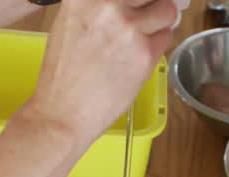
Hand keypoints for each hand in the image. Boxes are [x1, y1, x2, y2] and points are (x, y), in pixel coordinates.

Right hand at [24, 0, 185, 146]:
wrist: (62, 114)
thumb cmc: (64, 74)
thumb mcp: (71, 23)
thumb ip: (98, 5)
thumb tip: (131, 1)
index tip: (138, 3)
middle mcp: (108, 4)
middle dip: (152, 2)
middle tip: (146, 14)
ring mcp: (129, 27)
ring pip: (167, 10)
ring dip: (160, 21)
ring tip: (143, 37)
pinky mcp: (145, 53)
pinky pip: (166, 37)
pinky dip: (158, 45)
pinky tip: (138, 57)